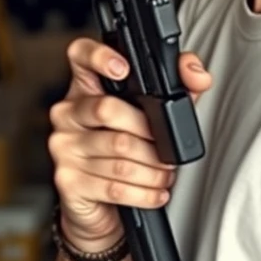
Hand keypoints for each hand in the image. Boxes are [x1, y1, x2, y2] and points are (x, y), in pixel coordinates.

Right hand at [48, 37, 211, 249]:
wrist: (101, 204)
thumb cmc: (130, 149)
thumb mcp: (159, 111)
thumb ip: (182, 86)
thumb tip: (196, 73)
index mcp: (88, 88)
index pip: (81, 56)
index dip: (99, 57)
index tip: (123, 69)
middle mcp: (69, 114)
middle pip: (109, 110)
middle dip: (149, 132)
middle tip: (165, 147)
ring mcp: (64, 147)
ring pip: (119, 152)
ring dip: (154, 168)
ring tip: (165, 172)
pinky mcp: (68, 181)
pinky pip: (115, 185)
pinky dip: (145, 192)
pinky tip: (156, 190)